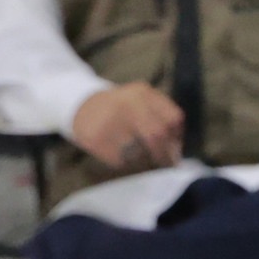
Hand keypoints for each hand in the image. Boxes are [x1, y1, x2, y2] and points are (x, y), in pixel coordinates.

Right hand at [70, 82, 184, 171]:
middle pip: (157, 135)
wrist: (80, 106)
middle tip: (167, 165)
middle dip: (165, 154)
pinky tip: (119, 154)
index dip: (178, 138)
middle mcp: (127, 103)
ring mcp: (110, 120)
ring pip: (140, 151)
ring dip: (144, 160)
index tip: (177, 151)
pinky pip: (121, 160)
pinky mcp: (97, 139)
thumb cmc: (119, 108)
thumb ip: (162, 119)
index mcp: (143, 92)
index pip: (173, 118)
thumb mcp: (141, 102)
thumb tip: (178, 151)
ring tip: (138, 156)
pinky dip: (125, 163)